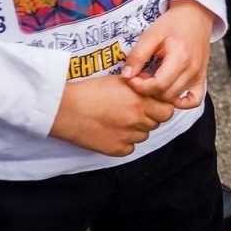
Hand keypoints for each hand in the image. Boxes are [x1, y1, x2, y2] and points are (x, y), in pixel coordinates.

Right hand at [49, 75, 175, 156]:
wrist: (63, 109)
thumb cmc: (89, 91)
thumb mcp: (119, 81)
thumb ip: (140, 85)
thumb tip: (153, 86)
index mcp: (140, 101)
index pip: (167, 111)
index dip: (161, 107)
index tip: (152, 105)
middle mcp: (137, 119)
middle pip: (157, 124)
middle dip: (150, 118)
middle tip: (134, 113)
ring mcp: (127, 136)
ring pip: (143, 136)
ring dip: (136, 130)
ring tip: (118, 121)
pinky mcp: (116, 149)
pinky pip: (129, 148)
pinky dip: (124, 143)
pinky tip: (111, 132)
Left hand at [121, 0, 214, 107]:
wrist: (195, 16)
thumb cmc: (173, 23)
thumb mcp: (151, 34)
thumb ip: (138, 55)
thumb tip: (126, 76)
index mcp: (180, 58)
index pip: (158, 85)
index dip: (140, 86)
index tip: (131, 78)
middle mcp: (192, 69)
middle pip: (166, 95)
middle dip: (148, 91)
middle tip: (140, 77)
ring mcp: (198, 75)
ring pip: (176, 98)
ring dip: (160, 95)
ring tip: (151, 80)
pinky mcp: (202, 77)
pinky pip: (195, 99)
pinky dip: (182, 102)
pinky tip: (169, 93)